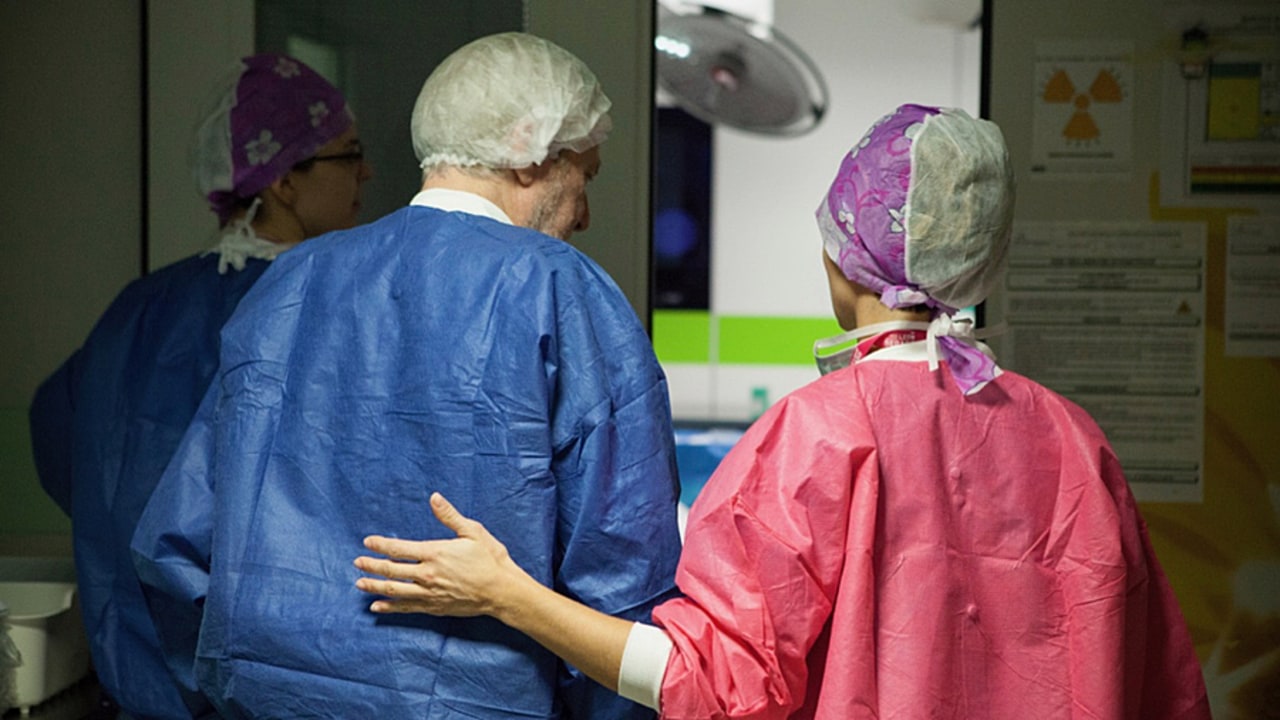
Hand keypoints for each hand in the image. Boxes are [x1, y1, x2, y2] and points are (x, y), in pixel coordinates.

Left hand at [354, 492, 525, 616]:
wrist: (503, 591)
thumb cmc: (491, 559)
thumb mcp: (473, 532)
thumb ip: (449, 516)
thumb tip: (434, 497)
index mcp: (435, 553)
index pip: (399, 549)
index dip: (381, 545)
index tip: (367, 541)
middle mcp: (428, 575)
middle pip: (391, 571)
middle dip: (371, 565)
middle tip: (357, 562)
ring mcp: (429, 593)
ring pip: (394, 591)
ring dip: (375, 587)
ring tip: (360, 583)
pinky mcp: (434, 607)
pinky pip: (406, 608)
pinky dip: (390, 608)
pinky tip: (377, 607)